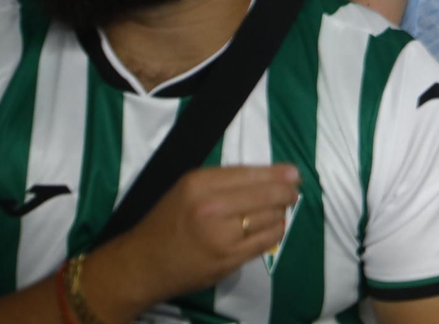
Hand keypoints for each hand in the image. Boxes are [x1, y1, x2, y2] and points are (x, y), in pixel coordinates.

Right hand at [89, 165, 300, 314]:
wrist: (143, 264)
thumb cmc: (168, 221)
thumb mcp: (188, 189)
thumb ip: (226, 180)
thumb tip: (277, 173)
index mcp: (199, 184)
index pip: (251, 173)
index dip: (278, 173)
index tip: (294, 174)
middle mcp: (211, 207)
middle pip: (267, 195)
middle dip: (287, 192)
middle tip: (293, 192)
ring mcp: (221, 236)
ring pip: (271, 217)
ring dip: (280, 213)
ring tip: (277, 210)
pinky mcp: (229, 260)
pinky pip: (267, 241)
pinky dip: (275, 232)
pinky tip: (271, 228)